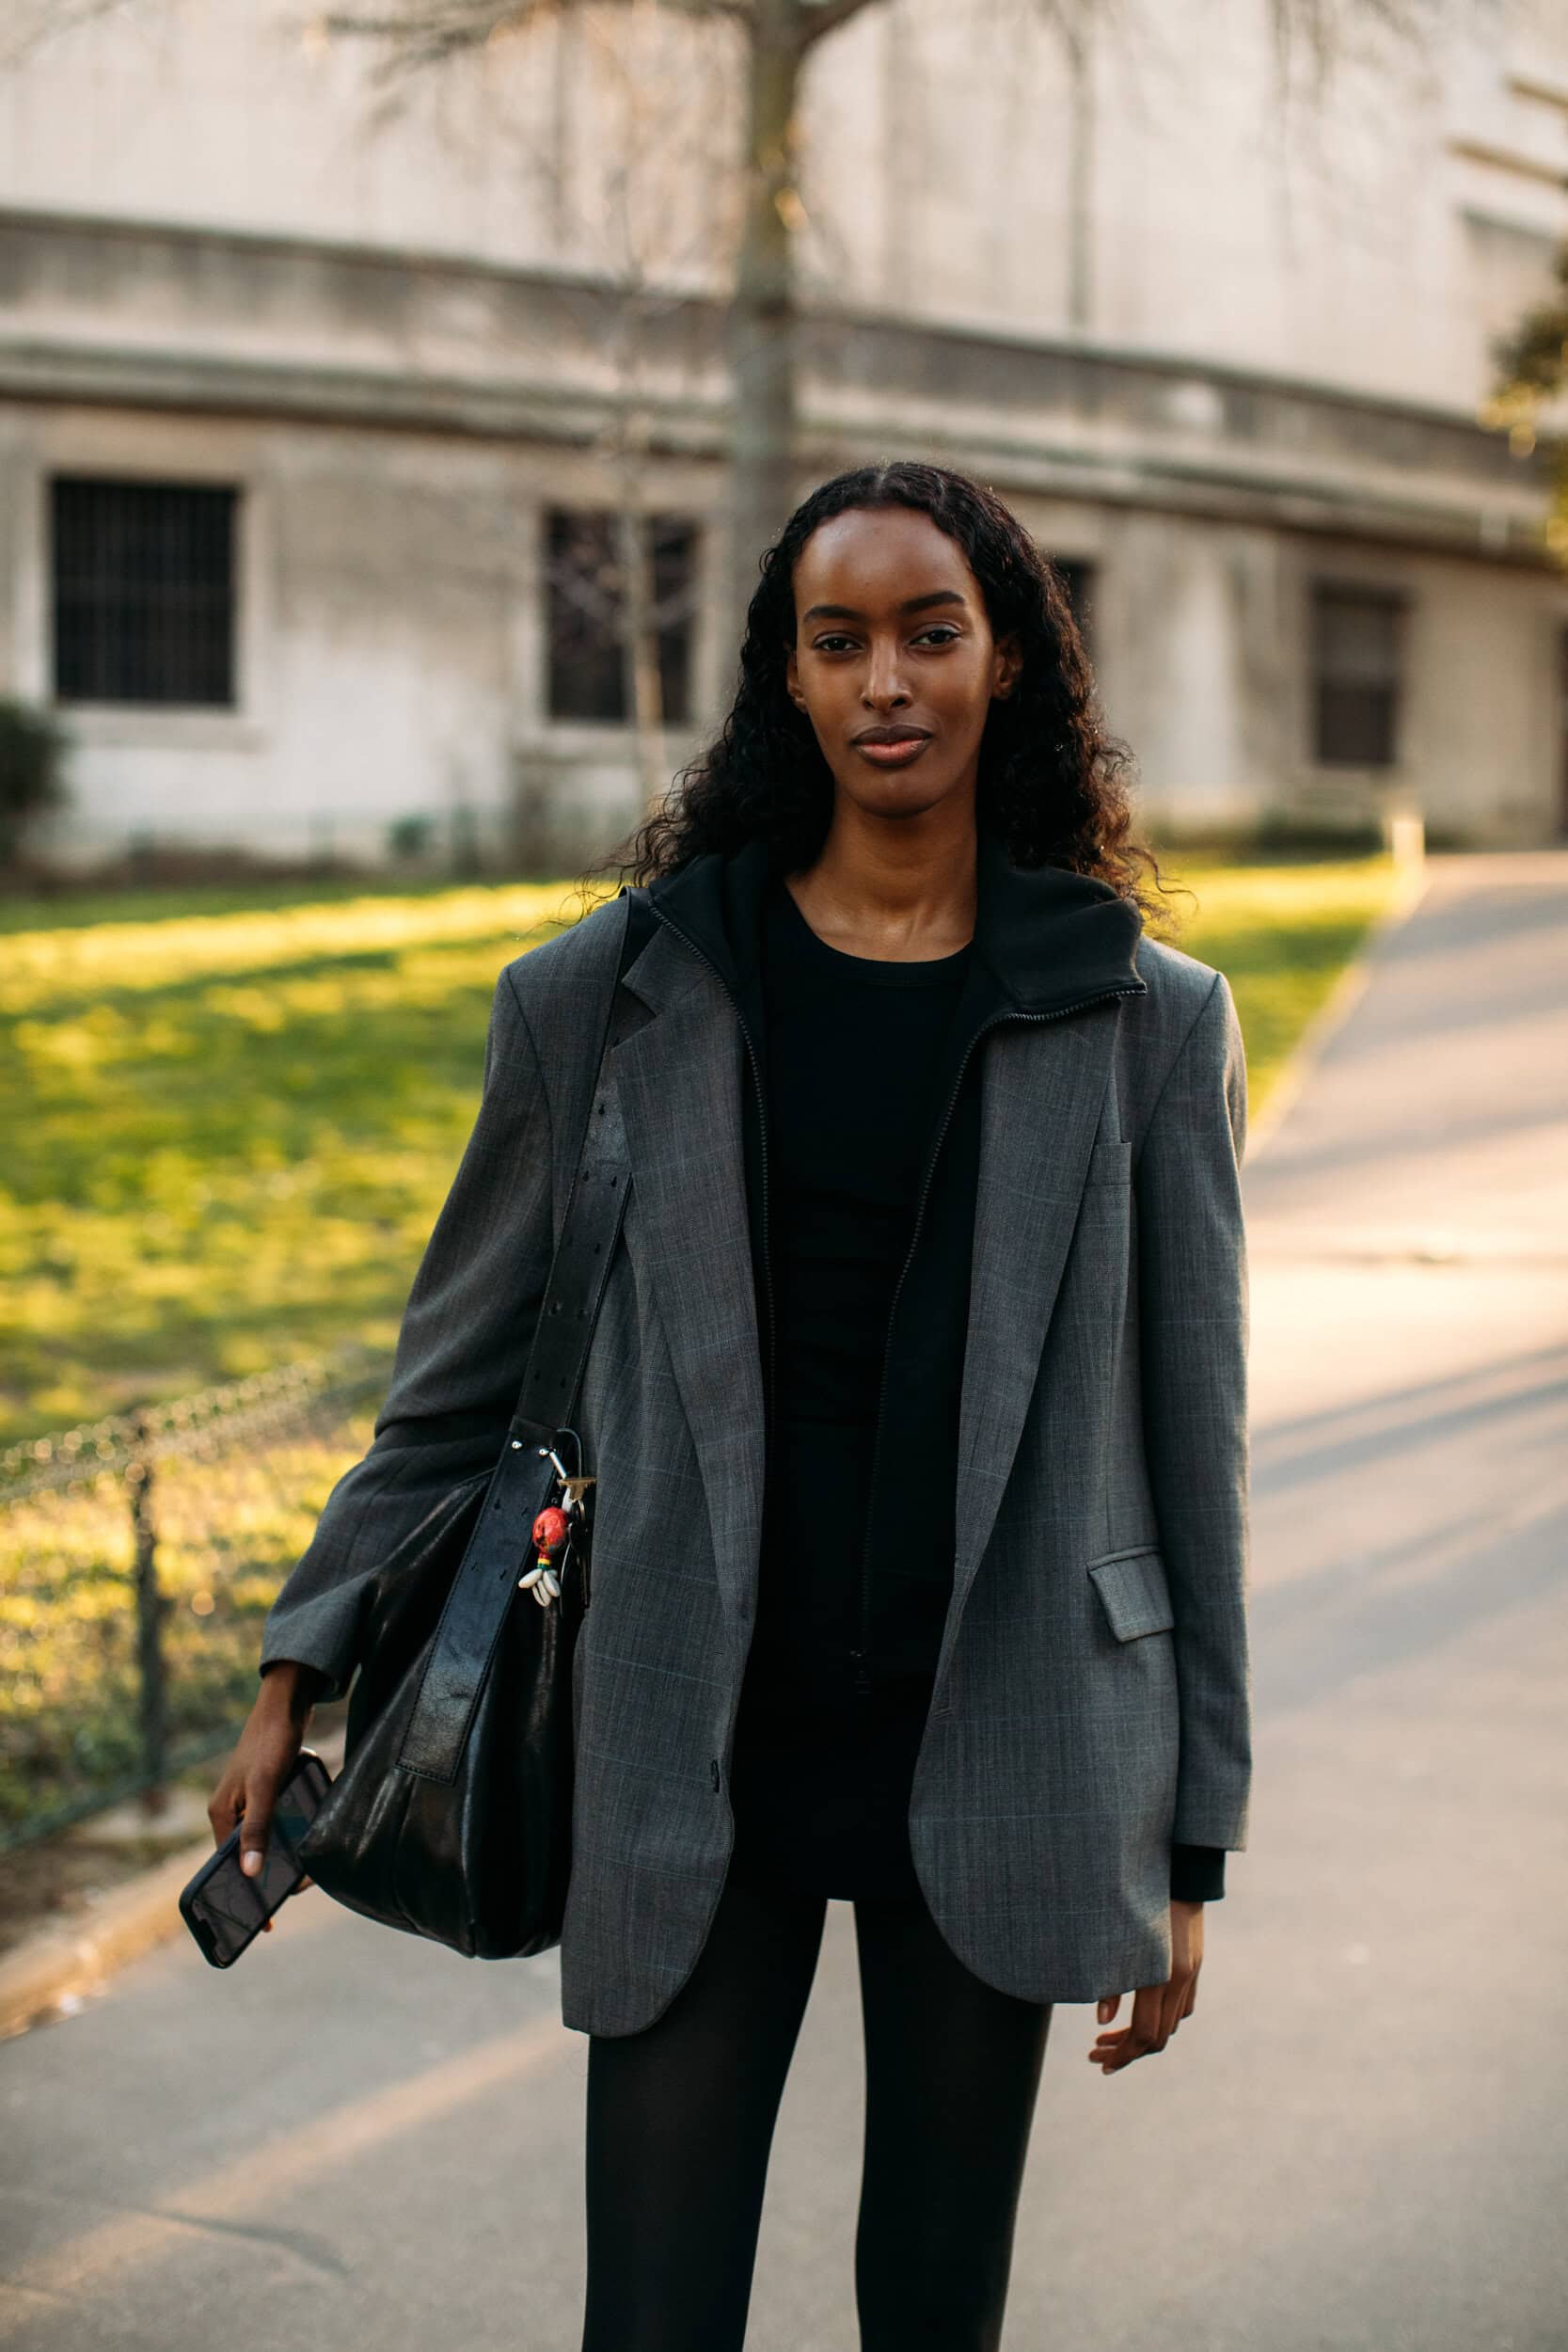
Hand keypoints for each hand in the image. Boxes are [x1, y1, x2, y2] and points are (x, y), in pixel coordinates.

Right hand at [206, 1661, 322, 1932]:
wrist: (286, 1703)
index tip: (263, 1920)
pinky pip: (279, 1820)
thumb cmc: (271, 1743)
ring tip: (304, 1872)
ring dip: (283, 1853)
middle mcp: (231, 1809)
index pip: (227, 1864)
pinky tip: (309, 1837)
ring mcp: (249, 1799)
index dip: (244, 1891)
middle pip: (248, 1854)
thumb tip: (251, 1872)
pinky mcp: (268, 1789)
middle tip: (293, 1893)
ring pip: (266, 1838)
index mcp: (221, 1813)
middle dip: (268, 1874)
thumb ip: (258, 1829)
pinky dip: (292, 1831)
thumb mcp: (265, 1788)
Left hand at [1088, 1897, 1203, 2073]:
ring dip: (1142, 2037)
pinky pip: (1182, 2006)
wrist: (1181, 1870)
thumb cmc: (1141, 1899)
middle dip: (1127, 2052)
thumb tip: (1101, 2021)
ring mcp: (1192, 1972)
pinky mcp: (1195, 1964)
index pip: (1144, 2033)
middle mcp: (1181, 1979)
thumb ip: (1111, 1980)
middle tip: (1097, 2055)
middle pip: (1158, 2036)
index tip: (1099, 2061)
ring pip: (1171, 2023)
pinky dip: (1161, 2018)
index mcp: (1162, 1975)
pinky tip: (1141, 2014)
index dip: (1122, 2054)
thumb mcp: (1120, 1935)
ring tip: (1109, 2038)